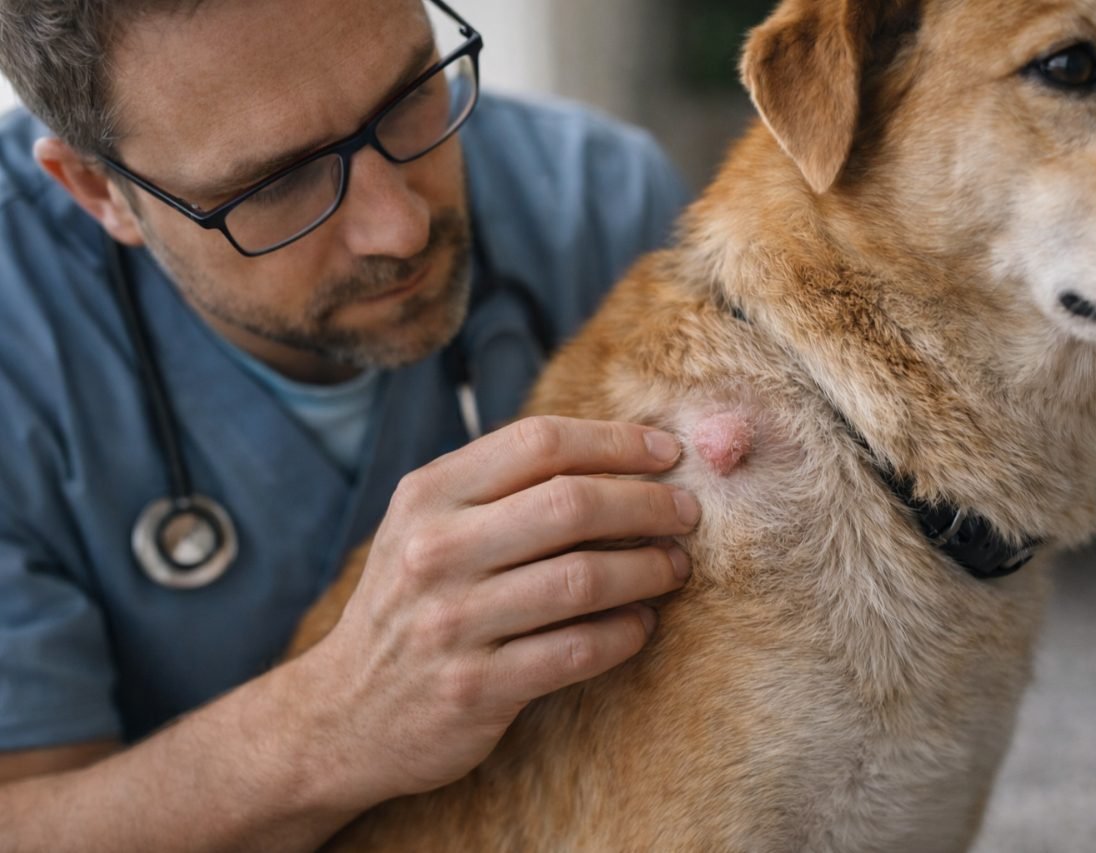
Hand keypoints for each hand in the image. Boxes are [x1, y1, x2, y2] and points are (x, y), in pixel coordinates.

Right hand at [299, 416, 698, 809]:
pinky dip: (623, 635)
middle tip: (687, 513)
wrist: (342, 714)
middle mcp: (435, 550)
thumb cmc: (411, 604)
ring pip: (582, 579)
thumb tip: (615, 456)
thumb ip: (501, 487)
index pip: (539, 441)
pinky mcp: (475, 688)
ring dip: (647, 570)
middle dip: (647, 503)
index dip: (616, 441)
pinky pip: (575, 652)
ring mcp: (452, 621)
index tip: (666, 453)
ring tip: (676, 567)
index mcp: (429, 494)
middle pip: (570, 503)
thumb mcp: (429, 526)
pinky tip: (642, 625)